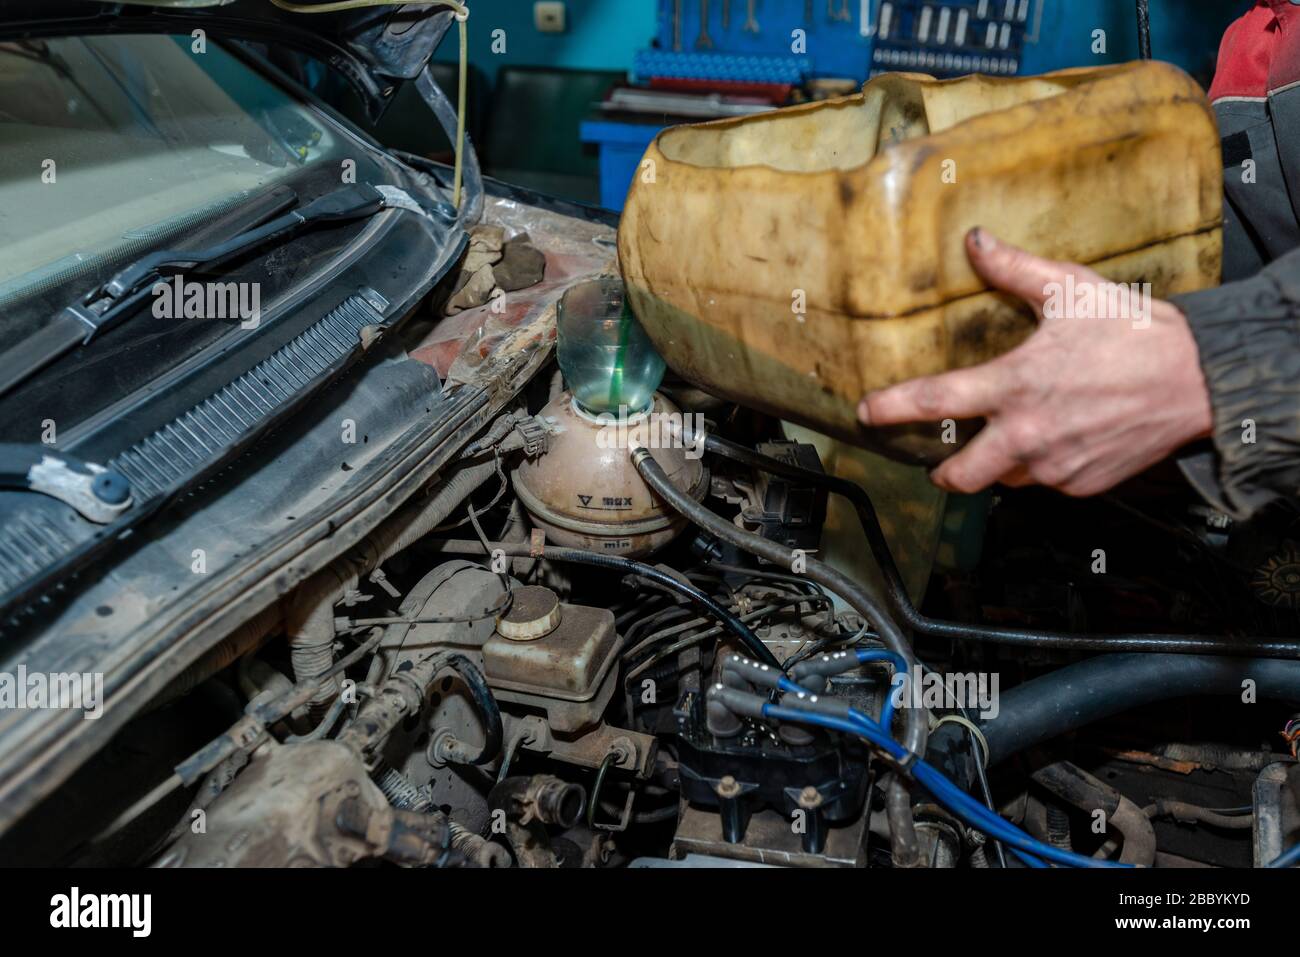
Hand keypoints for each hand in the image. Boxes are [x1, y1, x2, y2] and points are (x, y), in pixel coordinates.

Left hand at [858, 229, 1214, 496]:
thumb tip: (975, 240)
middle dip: (942, 471)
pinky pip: (1047, 482)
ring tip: (1015, 437)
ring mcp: (1054, 466)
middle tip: (939, 461)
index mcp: (1014, 385)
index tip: (866, 414)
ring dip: (1000, 464)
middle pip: (958, 475)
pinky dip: (1045, 466)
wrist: (1201, 381)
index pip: (933, 402)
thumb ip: (1014, 270)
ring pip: (1005, 479)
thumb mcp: (1071, 290)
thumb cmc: (1136, 332)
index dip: (891, 410)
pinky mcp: (1081, 485)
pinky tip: (1062, 439)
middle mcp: (1026, 434)